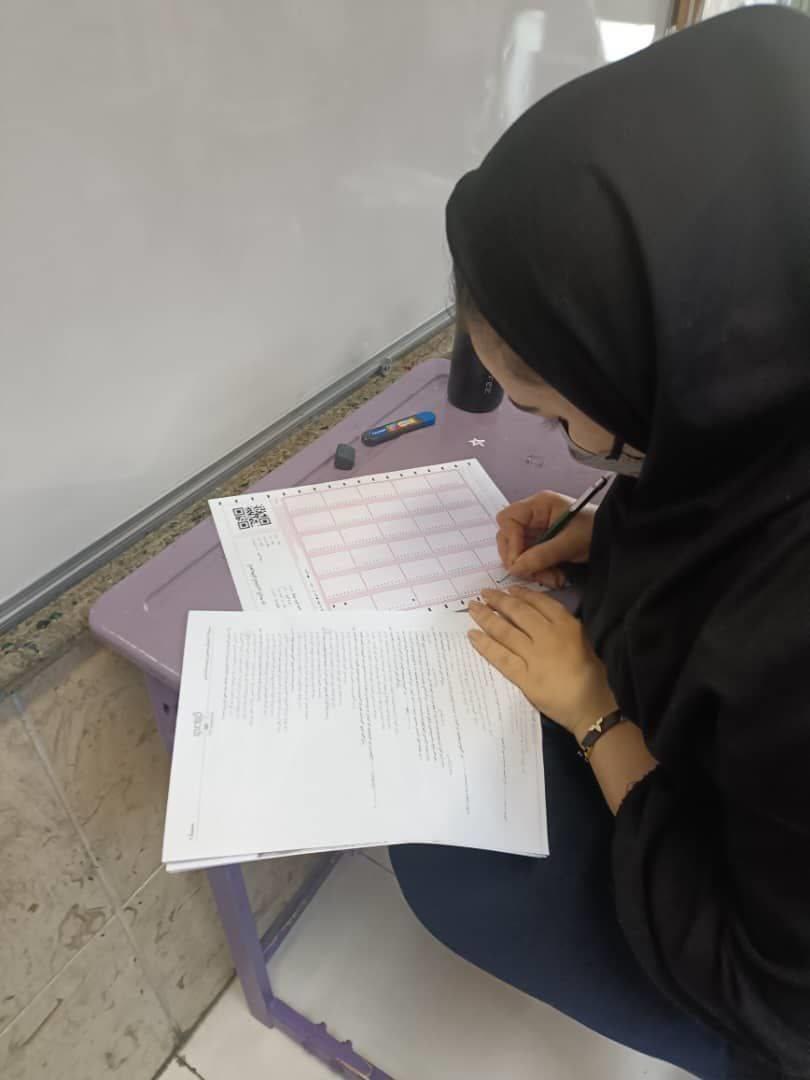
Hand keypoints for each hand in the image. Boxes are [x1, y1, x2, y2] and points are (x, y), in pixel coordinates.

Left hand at [468, 586, 616, 740]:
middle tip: (484, 593)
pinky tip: (472, 636)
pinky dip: (485, 645)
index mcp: (567, 625)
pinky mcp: (524, 677)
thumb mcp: (585, 642)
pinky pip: (500, 657)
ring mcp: (534, 656)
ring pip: (505, 631)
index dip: (521, 594)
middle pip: (518, 612)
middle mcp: (548, 635)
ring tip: (473, 608)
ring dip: (486, 617)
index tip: (508, 589)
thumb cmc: (595, 677)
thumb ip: (563, 628)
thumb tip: (538, 617)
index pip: (539, 603)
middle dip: (499, 600)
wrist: (593, 708)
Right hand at [496, 490, 595, 585]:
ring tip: (553, 579)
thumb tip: (516, 568)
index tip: (519, 562)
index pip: (508, 520)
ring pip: (518, 552)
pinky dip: (540, 572)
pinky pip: (530, 560)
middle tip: (534, 574)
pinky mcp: (542, 545)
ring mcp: (537, 531)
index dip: (510, 542)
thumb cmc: (596, 531)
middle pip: (508, 537)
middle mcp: (534, 516)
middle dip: (520, 559)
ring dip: (532, 569)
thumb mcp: (569, 543)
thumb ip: (541, 555)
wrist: (616, 539)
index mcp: (539, 505)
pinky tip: (557, 577)